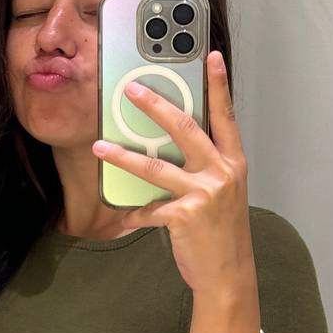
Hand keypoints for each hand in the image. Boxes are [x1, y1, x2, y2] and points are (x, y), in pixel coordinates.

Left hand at [92, 51, 254, 296]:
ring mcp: (204, 194)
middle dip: (154, 105)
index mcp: (233, 163)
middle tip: (130, 90)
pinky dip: (134, 213)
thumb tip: (168, 148)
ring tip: (99, 147)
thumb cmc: (222, 233)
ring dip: (122, 156)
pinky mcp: (184, 216)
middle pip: (184, 128)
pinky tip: (125, 217)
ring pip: (154, 166)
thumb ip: (204, 168)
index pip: (225, 116)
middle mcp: (222, 173)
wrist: (228, 276)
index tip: (210, 56)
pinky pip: (148, 208)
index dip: (218, 85)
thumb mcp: (222, 194)